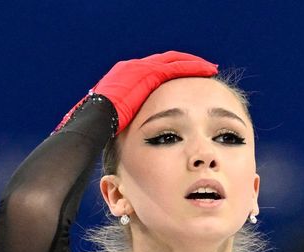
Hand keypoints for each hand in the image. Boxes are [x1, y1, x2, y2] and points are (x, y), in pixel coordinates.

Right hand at [55, 51, 218, 134]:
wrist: (95, 120)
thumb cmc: (100, 129)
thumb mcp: (112, 123)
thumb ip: (121, 123)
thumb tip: (121, 138)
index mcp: (122, 78)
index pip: (150, 72)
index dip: (167, 76)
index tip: (181, 81)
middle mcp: (131, 68)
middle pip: (163, 62)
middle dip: (182, 66)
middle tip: (200, 69)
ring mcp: (139, 68)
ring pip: (172, 61)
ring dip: (191, 65)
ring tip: (208, 69)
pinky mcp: (148, 72)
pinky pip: (175, 67)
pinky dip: (192, 67)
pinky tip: (206, 70)